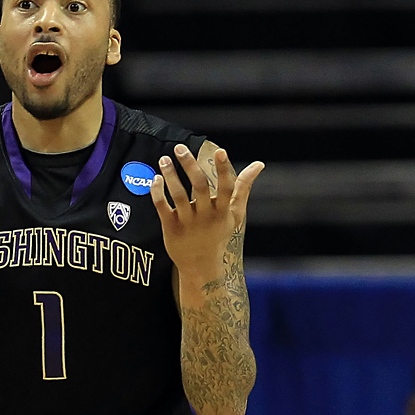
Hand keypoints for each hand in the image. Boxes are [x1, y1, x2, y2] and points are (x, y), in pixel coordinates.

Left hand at [150, 144, 263, 278]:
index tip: (220, 151)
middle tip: (179, 148)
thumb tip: (259, 164)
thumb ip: (244, 188)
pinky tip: (156, 179)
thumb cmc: (218, 234)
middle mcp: (206, 215)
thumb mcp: (235, 213)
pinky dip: (158, 192)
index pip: (226, 187)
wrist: (201, 266)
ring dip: (170, 175)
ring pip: (178, 195)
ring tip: (164, 159)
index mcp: (223, 210)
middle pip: (199, 186)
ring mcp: (188, 222)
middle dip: (190, 165)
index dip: (224, 169)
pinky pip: (162, 207)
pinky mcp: (171, 228)